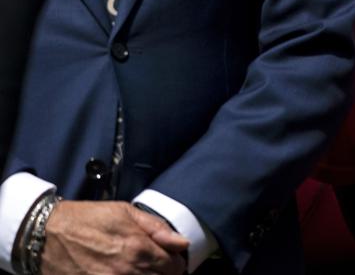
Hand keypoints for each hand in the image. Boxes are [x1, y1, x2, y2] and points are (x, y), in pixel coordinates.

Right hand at [41, 201, 188, 274]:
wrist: (46, 234)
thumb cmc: (86, 219)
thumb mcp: (125, 212)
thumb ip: (156, 227)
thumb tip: (182, 242)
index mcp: (139, 249)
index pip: (174, 267)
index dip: (175, 262)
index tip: (170, 258)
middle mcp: (127, 271)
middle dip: (162, 273)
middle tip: (155, 265)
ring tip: (139, 270)